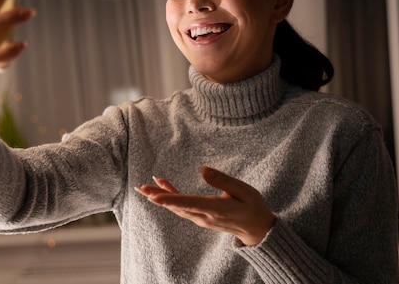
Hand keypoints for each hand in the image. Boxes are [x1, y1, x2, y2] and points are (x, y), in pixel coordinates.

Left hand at [136, 166, 274, 245]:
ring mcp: (202, 219)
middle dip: (158, 197)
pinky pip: (182, 208)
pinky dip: (171, 197)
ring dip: (161, 197)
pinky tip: (163, 185)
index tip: (154, 197)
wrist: (257, 229)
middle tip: (141, 188)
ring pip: (178, 208)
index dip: (170, 199)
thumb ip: (222, 180)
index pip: (189, 203)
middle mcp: (205, 216)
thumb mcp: (243, 190)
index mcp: (217, 209)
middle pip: (178, 207)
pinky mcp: (201, 218)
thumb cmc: (252, 206)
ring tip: (146, 185)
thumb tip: (202, 168)